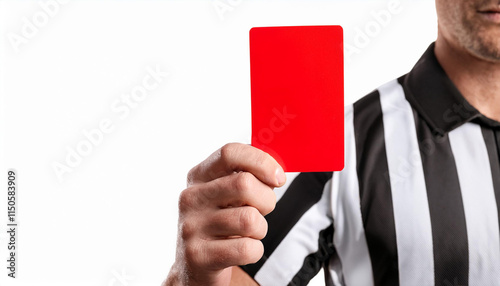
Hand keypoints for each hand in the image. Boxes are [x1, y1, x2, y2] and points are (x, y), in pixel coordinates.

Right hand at [164, 143, 285, 285]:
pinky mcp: (198, 255)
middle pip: (244, 184)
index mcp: (198, 176)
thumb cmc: (220, 223)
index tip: (278, 177)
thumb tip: (276, 171)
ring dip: (260, 229)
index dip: (261, 161)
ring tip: (248, 233)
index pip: (230, 153)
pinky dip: (255, 251)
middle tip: (262, 211)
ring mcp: (191, 226)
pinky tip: (242, 250)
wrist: (194, 267)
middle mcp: (191, 198)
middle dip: (266, 200)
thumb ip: (246, 176)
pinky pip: (247, 248)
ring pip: (250, 219)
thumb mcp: (226, 194)